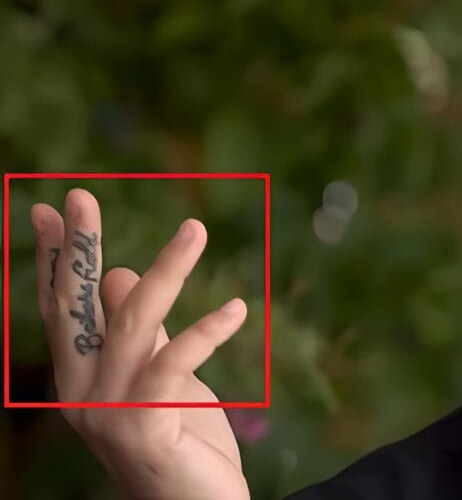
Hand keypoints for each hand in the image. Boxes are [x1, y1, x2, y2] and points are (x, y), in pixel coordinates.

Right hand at [31, 188, 249, 498]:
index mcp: (81, 379)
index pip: (61, 310)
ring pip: (132, 322)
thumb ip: (143, 331)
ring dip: (166, 270)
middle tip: (80, 195)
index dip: (55, 259)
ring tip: (195, 229)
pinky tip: (237, 307)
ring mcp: (107, 412)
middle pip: (78, 308)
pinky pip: (175, 363)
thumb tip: (124, 274)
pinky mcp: (144, 425)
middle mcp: (82, 394)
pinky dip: (207, 331)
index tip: (47, 210)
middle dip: (79, 248)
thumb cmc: (181, 443)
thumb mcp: (159, 376)